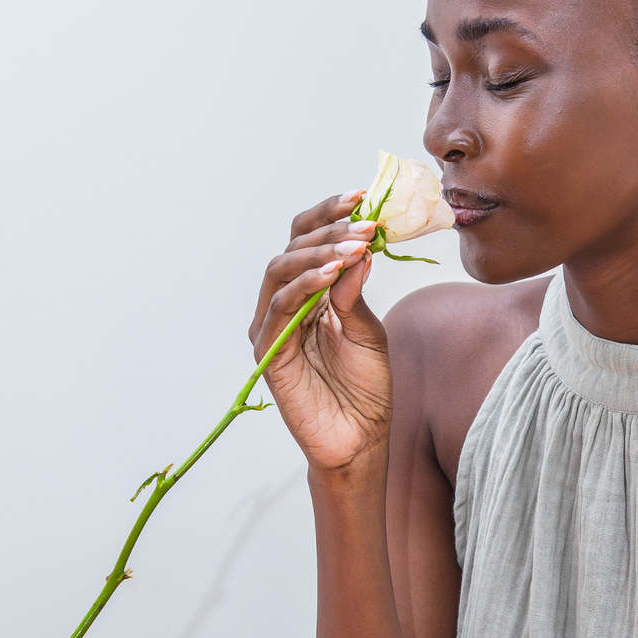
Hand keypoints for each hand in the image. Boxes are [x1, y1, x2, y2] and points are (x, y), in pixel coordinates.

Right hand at [248, 192, 390, 475]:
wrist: (360, 440)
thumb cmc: (365, 389)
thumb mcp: (368, 331)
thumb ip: (357, 292)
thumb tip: (360, 247)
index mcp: (309, 295)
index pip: (307, 240)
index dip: (328, 215)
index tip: (361, 197)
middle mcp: (284, 306)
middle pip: (291, 249)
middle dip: (329, 231)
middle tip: (365, 224)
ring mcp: (272, 328)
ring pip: (280, 272)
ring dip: (318, 253)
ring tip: (354, 246)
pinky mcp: (269, 352)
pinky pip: (280, 308)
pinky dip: (306, 285)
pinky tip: (334, 273)